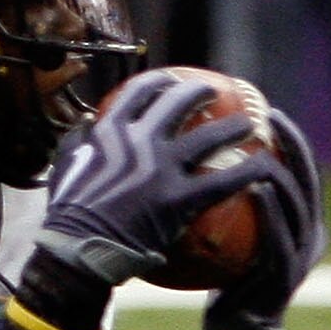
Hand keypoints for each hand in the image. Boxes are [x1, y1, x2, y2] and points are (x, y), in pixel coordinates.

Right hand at [34, 72, 268, 284]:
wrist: (80, 248)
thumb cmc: (69, 211)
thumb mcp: (66, 166)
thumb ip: (79, 141)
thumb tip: (87, 123)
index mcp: (110, 131)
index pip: (141, 92)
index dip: (161, 81)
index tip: (172, 80)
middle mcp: (139, 142)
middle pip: (179, 103)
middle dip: (200, 92)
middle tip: (214, 92)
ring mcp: (162, 169)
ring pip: (209, 137)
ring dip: (234, 127)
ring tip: (249, 125)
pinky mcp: (180, 199)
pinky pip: (224, 181)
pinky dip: (248, 172)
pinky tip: (264, 168)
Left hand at [203, 107, 322, 329]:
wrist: (234, 329)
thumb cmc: (226, 276)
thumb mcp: (229, 234)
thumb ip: (227, 201)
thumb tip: (194, 159)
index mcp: (300, 222)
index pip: (301, 171)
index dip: (291, 140)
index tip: (269, 111)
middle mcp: (309, 235)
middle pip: (308, 180)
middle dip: (294, 145)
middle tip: (272, 118)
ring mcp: (301, 256)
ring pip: (300, 206)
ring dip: (283, 174)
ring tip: (263, 150)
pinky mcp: (287, 276)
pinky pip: (280, 237)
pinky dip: (271, 211)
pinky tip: (255, 189)